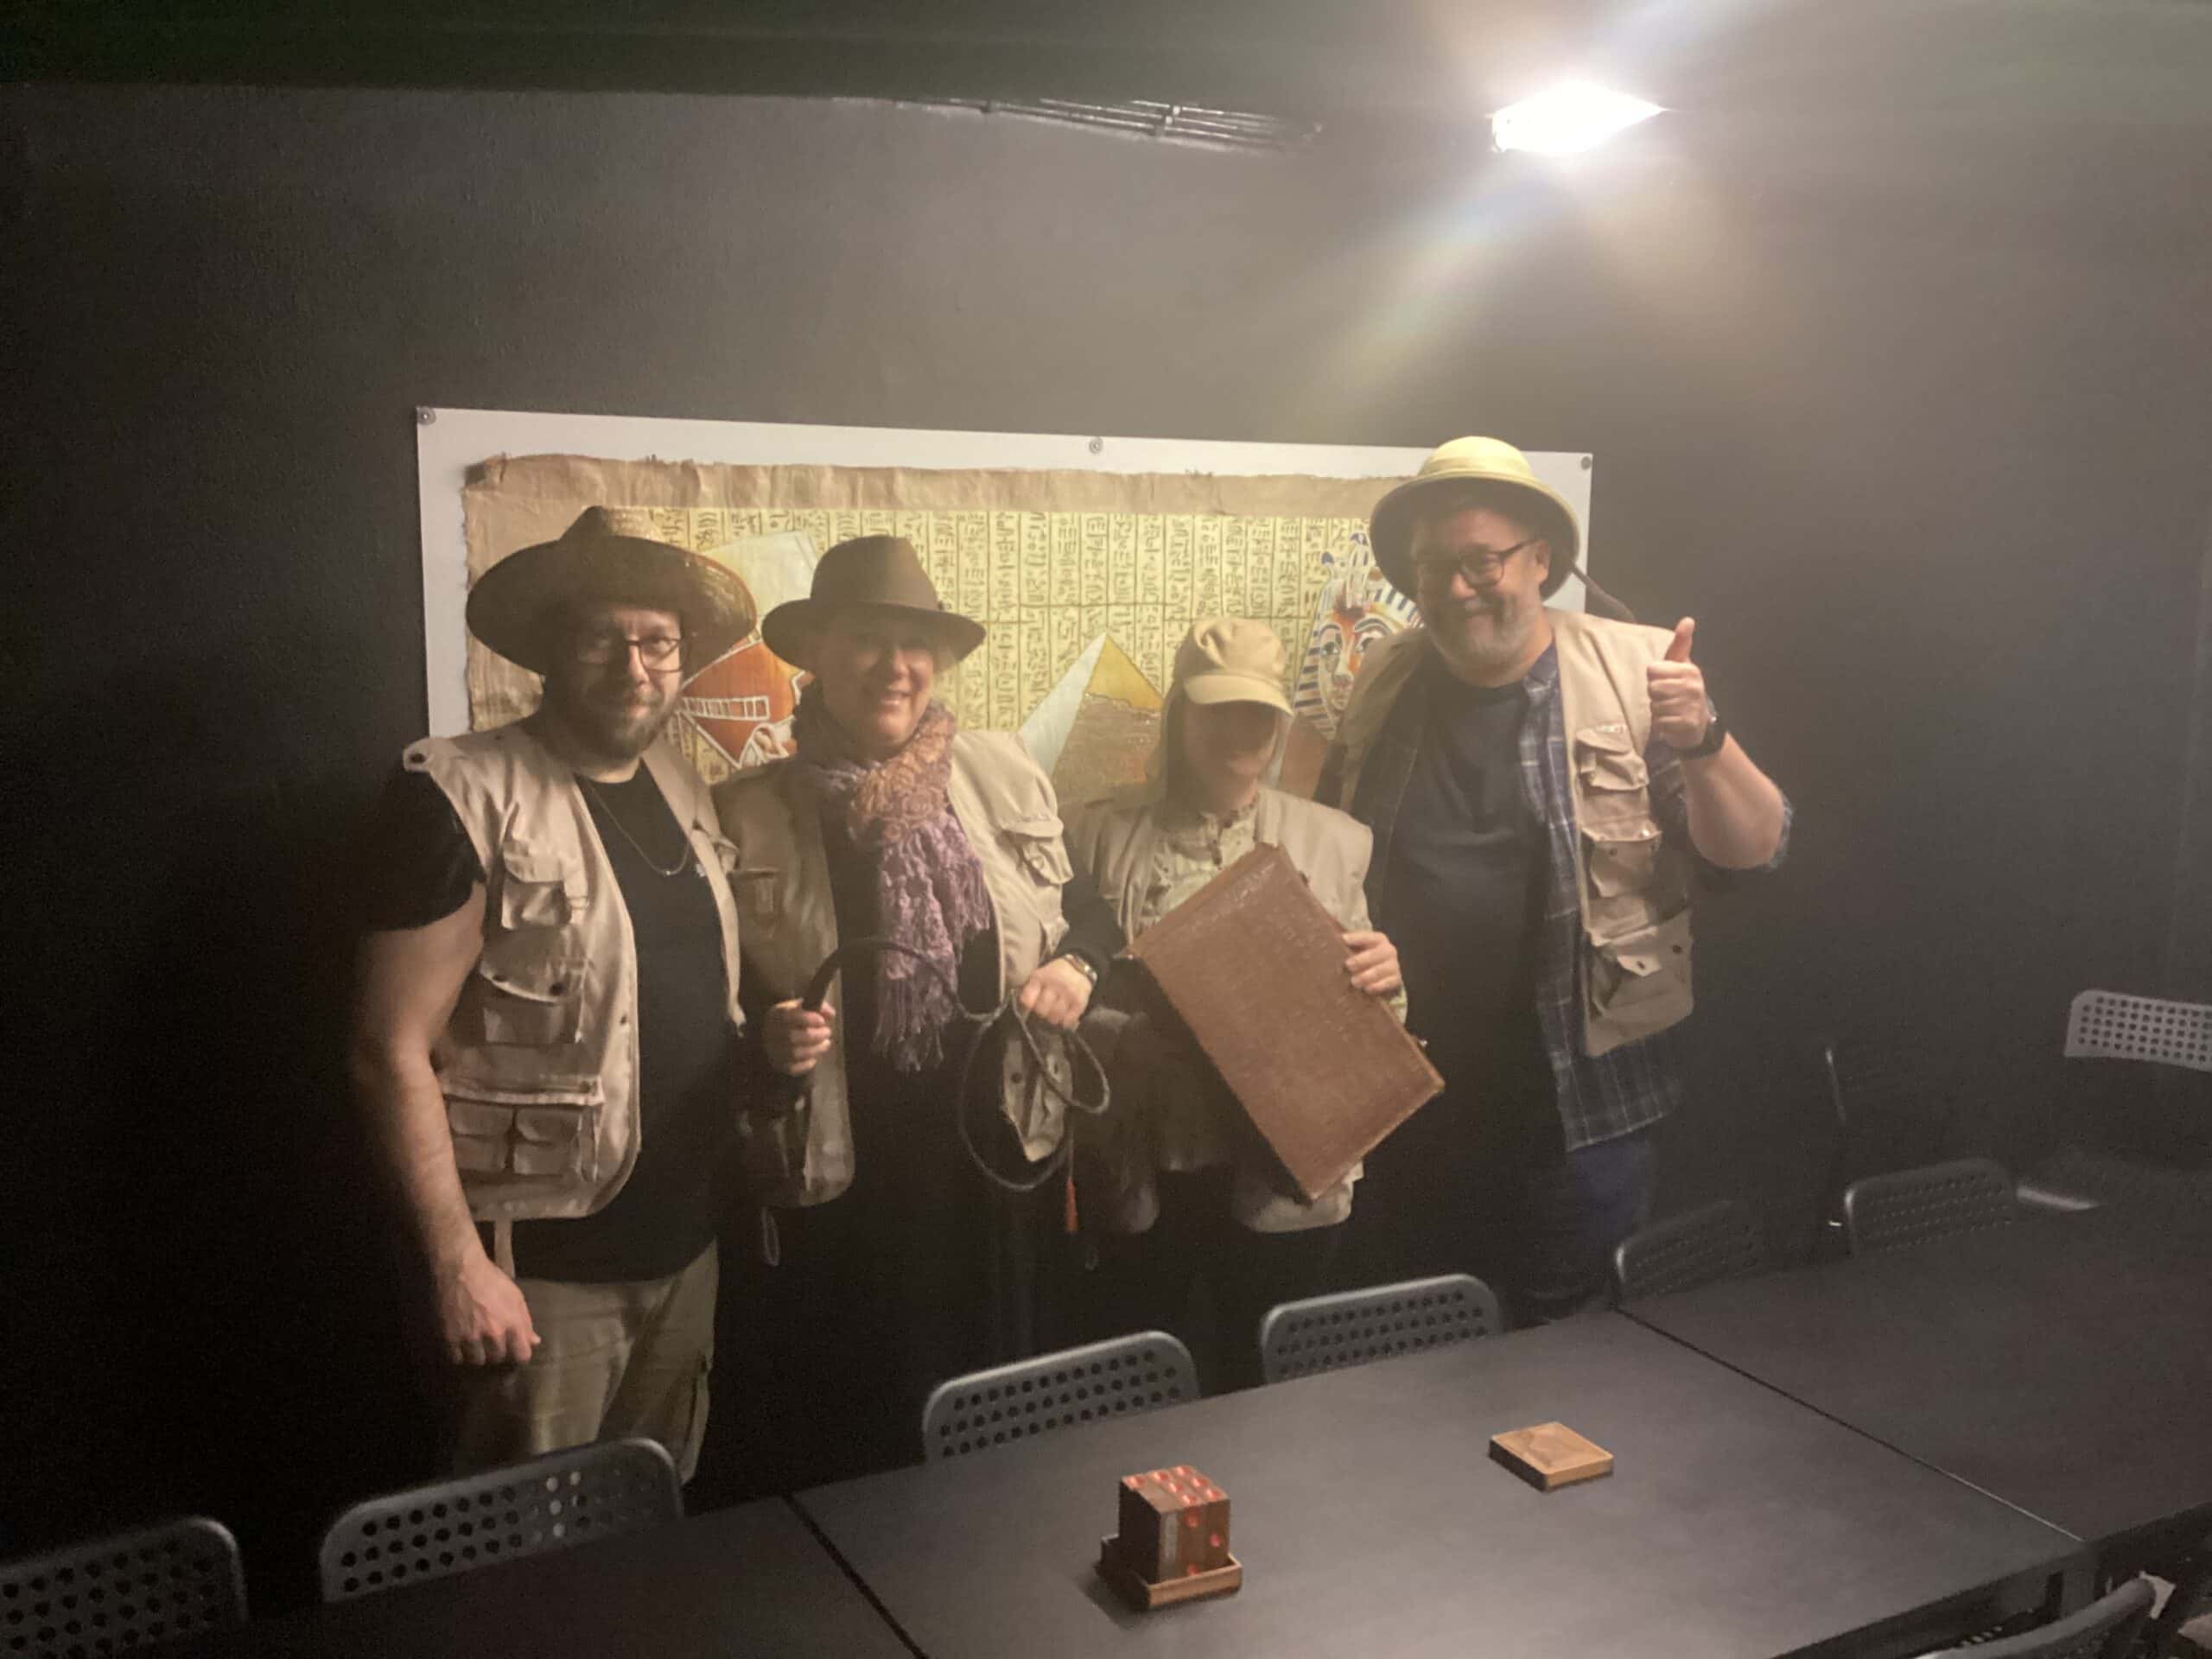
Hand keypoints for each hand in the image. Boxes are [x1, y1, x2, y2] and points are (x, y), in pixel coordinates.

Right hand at [435, 1250, 538, 1366]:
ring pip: (477, 1361)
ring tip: (475, 1342)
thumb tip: (535, 1342)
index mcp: (512, 1322)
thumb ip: (525, 1321)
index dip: (520, 1355)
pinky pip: (457, 1358)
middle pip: (498, 1358)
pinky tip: (461, 1343)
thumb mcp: (515, 1296)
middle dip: (497, 1351)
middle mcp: (493, 1333)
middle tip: (492, 1341)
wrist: (460, 1269)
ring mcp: (470, 1336)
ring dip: (477, 1353)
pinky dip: (459, 1354)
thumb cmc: (491, 1280)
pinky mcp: (450, 1336)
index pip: (522, 1355)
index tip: (515, 1351)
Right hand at [765, 998, 834, 1075]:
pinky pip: (793, 1069)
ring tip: (826, 1043)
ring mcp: (773, 1050)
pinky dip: (806, 1064)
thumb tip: (831, 1014)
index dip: (807, 1019)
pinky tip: (814, 1057)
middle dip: (815, 1036)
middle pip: (791, 1037)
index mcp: (776, 1014)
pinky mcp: (778, 1065)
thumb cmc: (795, 1017)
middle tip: (827, 1032)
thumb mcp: (804, 1006)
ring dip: (815, 1049)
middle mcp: (771, 1033)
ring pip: (794, 1054)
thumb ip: (819, 1007)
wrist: (777, 1034)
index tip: (822, 1021)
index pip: (788, 1016)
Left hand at [1017, 957, 1094, 1031]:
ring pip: (1055, 1016)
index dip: (1027, 1005)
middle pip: (1042, 1009)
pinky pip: (1069, 1019)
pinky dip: (1065, 1021)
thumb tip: (1023, 1009)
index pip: (1028, 999)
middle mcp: (1055, 984)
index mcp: (1040, 977)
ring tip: (1053, 1015)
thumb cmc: (1053, 975)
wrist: (1078, 967)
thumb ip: (1029, 990)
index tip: (1030, 1006)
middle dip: (1041, 1013)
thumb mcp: (1039, 976)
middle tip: (1043, 1011)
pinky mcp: (1080, 1001)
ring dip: (1053, 1018)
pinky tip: (1064, 1018)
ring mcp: (1068, 993)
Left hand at [1342, 929, 1401, 996]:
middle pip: (1376, 954)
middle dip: (1361, 959)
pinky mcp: (1396, 979)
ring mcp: (1394, 965)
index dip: (1356, 938)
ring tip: (1354, 981)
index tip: (1344, 939)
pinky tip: (1367, 989)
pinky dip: (1378, 986)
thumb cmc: (1362, 959)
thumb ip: (1346, 947)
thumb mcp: (1357, 949)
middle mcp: (1388, 950)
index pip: (1368, 937)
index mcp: (1378, 939)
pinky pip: (1389, 982)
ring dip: (1367, 976)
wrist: (1380, 975)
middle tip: (1348, 965)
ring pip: (1382, 969)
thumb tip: (1330, 943)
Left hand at [1647, 617, 1714, 751]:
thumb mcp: (1681, 664)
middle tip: (1667, 697)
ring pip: (1655, 706)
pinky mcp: (1687, 724)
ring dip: (1658, 711)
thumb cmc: (1682, 688)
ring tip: (1670, 709)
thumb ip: (1681, 643)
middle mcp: (1693, 686)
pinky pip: (1660, 723)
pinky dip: (1661, 725)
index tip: (1665, 681)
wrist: (1697, 722)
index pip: (1652, 670)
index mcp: (1689, 670)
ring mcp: (1691, 706)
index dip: (1654, 678)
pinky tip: (1671, 722)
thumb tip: (1688, 620)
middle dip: (1655, 696)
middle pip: (1652, 688)